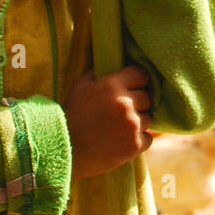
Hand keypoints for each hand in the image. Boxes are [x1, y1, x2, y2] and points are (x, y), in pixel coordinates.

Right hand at [64, 64, 153, 181]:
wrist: (66, 151)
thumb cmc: (72, 116)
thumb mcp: (79, 86)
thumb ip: (98, 73)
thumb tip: (112, 63)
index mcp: (112, 85)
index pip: (142, 74)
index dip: (138, 81)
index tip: (134, 87)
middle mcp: (125, 103)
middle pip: (147, 97)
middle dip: (138, 102)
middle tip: (122, 111)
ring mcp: (132, 125)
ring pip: (148, 118)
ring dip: (138, 122)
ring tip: (119, 127)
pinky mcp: (135, 145)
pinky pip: (148, 138)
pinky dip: (138, 140)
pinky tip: (122, 140)